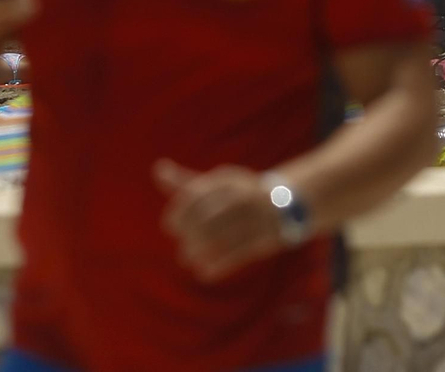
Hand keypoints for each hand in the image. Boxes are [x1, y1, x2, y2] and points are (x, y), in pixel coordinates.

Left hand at [155, 160, 284, 281]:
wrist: (287, 202)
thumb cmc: (240, 192)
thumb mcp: (217, 182)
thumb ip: (187, 183)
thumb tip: (157, 170)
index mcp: (228, 181)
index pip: (200, 196)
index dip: (182, 213)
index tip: (170, 227)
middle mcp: (243, 197)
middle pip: (212, 216)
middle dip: (192, 233)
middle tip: (181, 246)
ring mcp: (257, 218)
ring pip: (226, 236)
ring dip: (203, 250)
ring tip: (187, 260)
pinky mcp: (267, 239)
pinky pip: (241, 253)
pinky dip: (221, 264)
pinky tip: (204, 273)